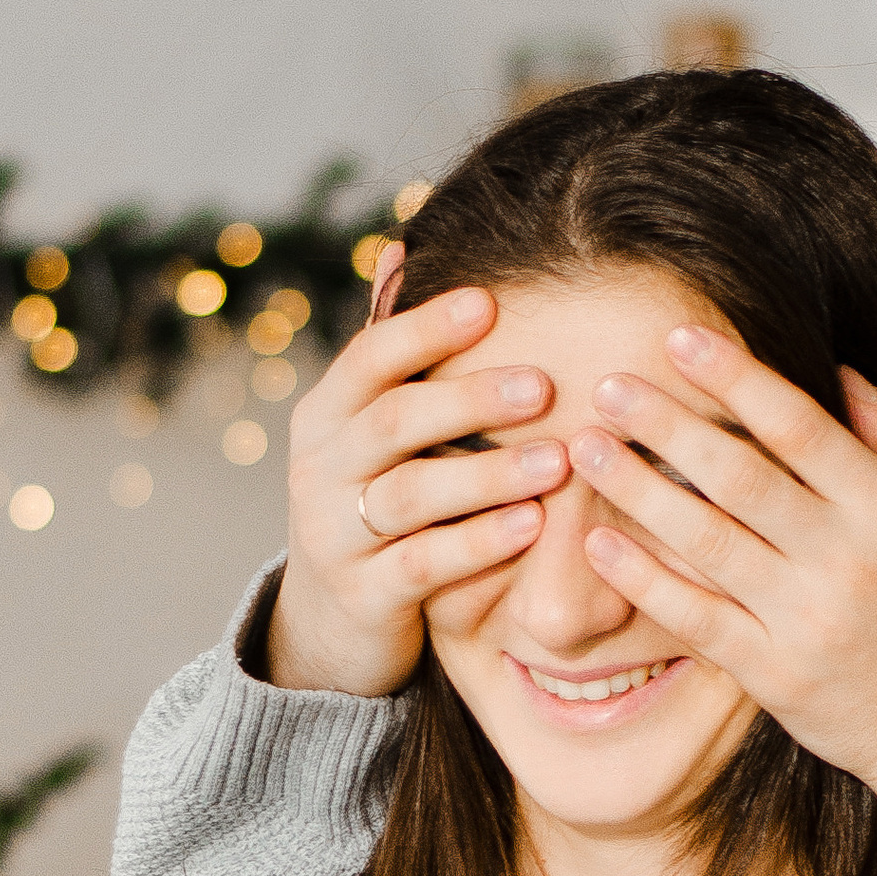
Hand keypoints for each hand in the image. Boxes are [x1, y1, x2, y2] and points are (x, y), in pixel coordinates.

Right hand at [268, 279, 571, 695]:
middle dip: (469, 399)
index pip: (370, 358)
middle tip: (546, 385)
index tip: (490, 302)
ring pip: (410, 494)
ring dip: (487, 475)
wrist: (327, 628)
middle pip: (393, 420)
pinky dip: (479, 545)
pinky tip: (532, 527)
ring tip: (556, 462)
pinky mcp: (364, 596)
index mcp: (325, 416)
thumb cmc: (368, 510)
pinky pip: (424, 565)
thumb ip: (387, 354)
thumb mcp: (364, 434)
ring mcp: (336, 534)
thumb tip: (401, 247)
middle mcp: (320, 468)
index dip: (426, 328)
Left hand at [570, 329, 876, 862]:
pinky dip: (645, 581)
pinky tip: (600, 544)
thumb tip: (839, 371)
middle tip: (607, 385)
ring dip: (638, 490)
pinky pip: (697, 618)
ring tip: (587, 448)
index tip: (679, 338)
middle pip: (741, 476)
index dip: (736, 377)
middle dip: (667, 424)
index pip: (800, 426)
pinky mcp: (774, 675)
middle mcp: (846, 560)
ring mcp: (806, 620)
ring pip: (707, 541)